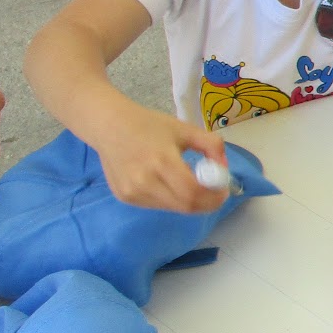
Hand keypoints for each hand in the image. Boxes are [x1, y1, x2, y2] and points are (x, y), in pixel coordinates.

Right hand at [93, 105, 231, 212]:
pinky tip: (166, 181)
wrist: (108, 126)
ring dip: (189, 201)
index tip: (224, 189)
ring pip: (173, 208)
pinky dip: (171, 198)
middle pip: (186, 205)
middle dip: (207, 202)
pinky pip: (158, 205)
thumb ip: (212, 145)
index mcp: (161, 160)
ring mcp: (132, 192)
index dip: (214, 196)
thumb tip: (224, 168)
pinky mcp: (125, 197)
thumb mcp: (185, 128)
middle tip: (215, 192)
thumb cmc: (148, 125)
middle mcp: (144, 181)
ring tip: (189, 181)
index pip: (193, 192)